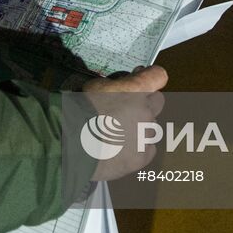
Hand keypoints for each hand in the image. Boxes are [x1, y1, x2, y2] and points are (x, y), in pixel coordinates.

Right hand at [82, 65, 167, 180]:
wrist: (74, 145)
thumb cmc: (80, 111)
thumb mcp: (96, 87)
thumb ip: (116, 85)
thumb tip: (124, 86)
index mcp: (136, 90)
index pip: (158, 76)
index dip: (150, 77)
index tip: (141, 79)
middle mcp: (147, 110)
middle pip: (157, 102)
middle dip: (145, 103)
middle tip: (126, 111)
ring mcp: (147, 134)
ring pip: (150, 128)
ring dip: (139, 129)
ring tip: (117, 137)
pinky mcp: (143, 156)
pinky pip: (147, 149)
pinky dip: (137, 150)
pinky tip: (120, 151)